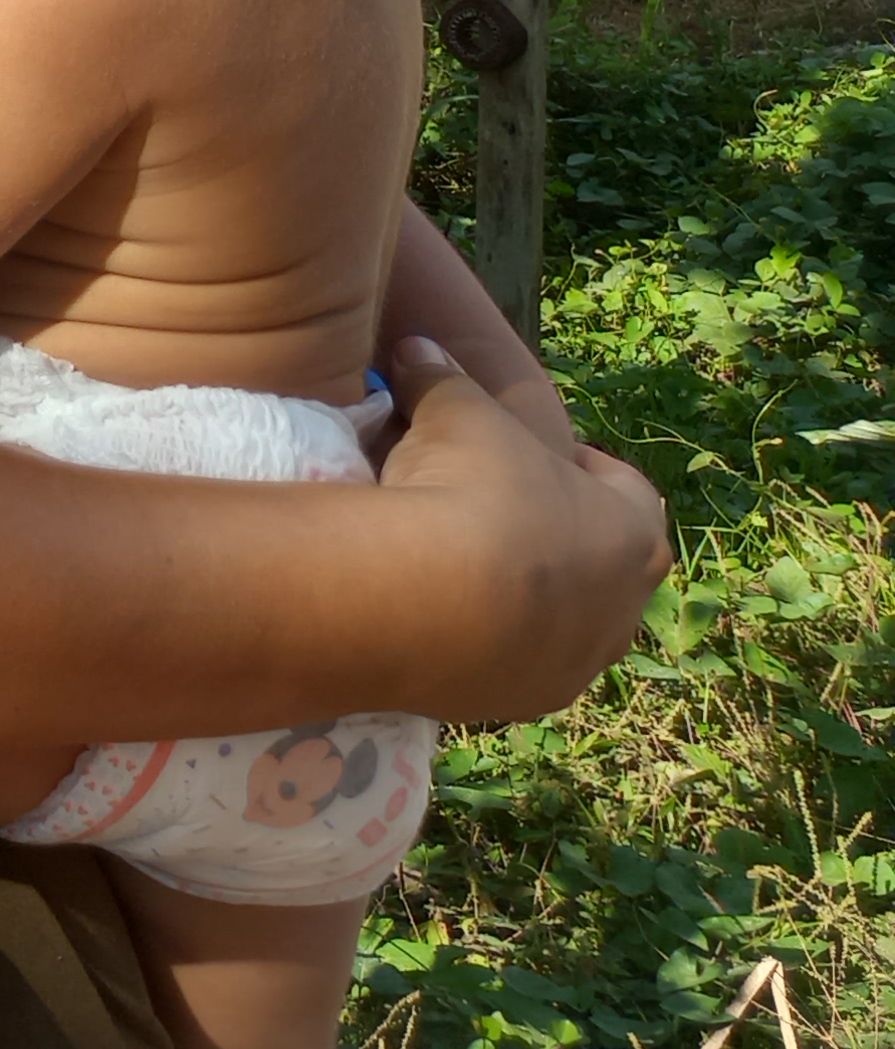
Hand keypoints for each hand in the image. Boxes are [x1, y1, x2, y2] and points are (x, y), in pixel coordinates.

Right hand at [371, 338, 670, 722]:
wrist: (429, 601)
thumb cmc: (475, 492)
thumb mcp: (457, 413)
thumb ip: (443, 378)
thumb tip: (415, 347)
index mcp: (633, 534)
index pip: (626, 492)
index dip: (578, 467)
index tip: (530, 456)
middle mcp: (623, 609)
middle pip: (598, 565)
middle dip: (554, 539)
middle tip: (489, 512)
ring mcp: (576, 664)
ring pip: (560, 624)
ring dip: (524, 600)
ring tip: (456, 570)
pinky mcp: (524, 702)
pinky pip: (511, 663)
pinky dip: (485, 642)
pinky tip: (436, 614)